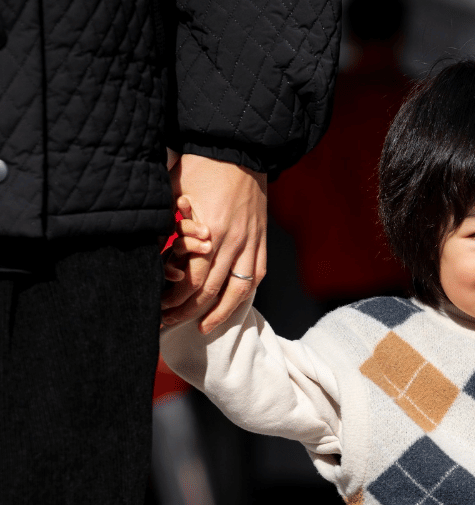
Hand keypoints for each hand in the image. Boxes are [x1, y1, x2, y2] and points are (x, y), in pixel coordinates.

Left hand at [161, 154, 267, 332]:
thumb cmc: (199, 166)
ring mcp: (250, 242)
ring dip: (218, 313)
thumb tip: (154, 252)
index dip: (173, 299)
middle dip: (187, 311)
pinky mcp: (261, 239)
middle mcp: (232, 242)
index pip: (191, 279)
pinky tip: (231, 306)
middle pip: (210, 290)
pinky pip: (255, 275)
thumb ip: (166, 224)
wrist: (237, 147)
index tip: (156, 309)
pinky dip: (244, 295)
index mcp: (208, 231)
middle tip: (168, 323)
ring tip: (202, 327)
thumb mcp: (173, 192)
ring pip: (237, 291)